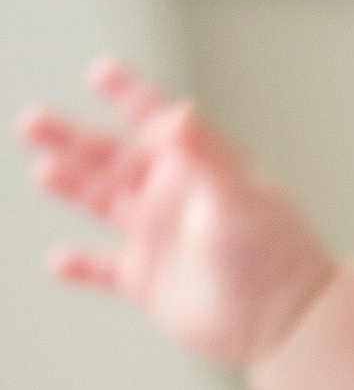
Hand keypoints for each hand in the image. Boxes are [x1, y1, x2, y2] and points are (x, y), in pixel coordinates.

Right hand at [18, 57, 336, 365]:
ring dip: (73, 186)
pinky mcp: (151, 282)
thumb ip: (204, 153)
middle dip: (74, 139)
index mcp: (200, 170)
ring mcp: (162, 240)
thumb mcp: (237, 195)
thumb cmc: (274, 254)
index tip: (101, 70)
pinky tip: (57, 260)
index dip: (131, 95)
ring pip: (105, 204)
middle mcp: (177, 200)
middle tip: (32, 121)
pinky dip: (80, 266)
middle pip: (115, 159)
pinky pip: (105, 270)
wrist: (285, 319)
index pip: (158, 123)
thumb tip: (176, 113)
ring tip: (44, 171)